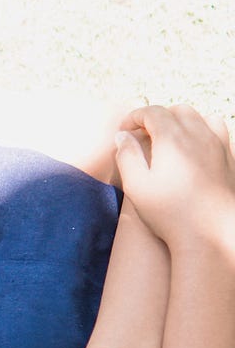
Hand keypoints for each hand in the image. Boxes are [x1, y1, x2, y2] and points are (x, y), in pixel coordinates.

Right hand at [114, 105, 234, 247]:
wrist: (211, 237)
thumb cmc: (170, 214)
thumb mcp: (136, 186)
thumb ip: (127, 155)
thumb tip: (122, 136)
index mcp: (173, 140)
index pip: (152, 112)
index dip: (133, 118)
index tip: (123, 132)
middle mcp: (199, 137)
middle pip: (177, 110)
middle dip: (157, 117)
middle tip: (141, 136)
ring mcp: (218, 147)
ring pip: (201, 117)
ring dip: (181, 121)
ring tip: (168, 139)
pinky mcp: (230, 159)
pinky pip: (218, 130)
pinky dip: (203, 129)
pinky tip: (193, 148)